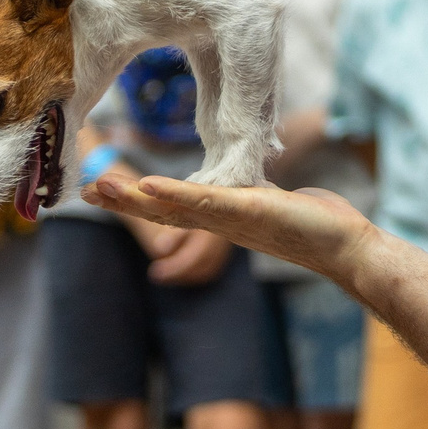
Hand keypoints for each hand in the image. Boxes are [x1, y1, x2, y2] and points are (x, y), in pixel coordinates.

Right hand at [89, 175, 377, 282]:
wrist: (344, 245)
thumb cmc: (312, 222)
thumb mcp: (268, 199)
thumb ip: (247, 192)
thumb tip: (241, 183)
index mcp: (220, 216)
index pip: (168, 206)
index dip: (134, 199)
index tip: (101, 189)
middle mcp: (218, 222)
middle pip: (159, 211)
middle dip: (121, 202)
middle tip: (83, 190)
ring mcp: (230, 218)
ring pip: (173, 207)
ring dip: (135, 198)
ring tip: (101, 187)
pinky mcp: (248, 210)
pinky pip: (205, 201)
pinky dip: (175, 193)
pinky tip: (149, 185)